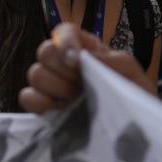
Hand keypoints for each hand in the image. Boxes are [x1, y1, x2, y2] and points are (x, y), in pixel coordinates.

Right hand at [18, 23, 150, 112]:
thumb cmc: (134, 95)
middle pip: (44, 52)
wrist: (133, 129)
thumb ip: (112, 59)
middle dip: (63, 71)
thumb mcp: (132, 72)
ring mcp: (51, 85)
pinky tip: (60, 110)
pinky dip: (40, 103)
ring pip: (35, 74)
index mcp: (84, 48)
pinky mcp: (43, 106)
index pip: (63, 32)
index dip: (64, 42)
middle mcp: (63, 63)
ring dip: (57, 88)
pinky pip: (27, 97)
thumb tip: (83, 58)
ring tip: (76, 100)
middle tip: (82, 86)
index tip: (75, 60)